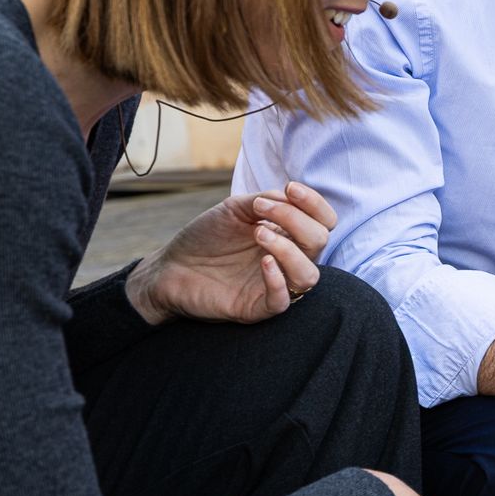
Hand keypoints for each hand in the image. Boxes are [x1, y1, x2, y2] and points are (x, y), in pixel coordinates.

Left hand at [126, 181, 333, 325]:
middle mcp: (287, 260)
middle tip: (261, 210)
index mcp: (288, 235)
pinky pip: (283, 300)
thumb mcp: (235, 209)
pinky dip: (277, 279)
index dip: (314, 204)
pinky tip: (262, 262)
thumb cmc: (204, 237)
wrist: (170, 266)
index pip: (324, 222)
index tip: (290, 188)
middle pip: (320, 242)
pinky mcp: (257, 307)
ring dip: (289, 250)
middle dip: (296, 220)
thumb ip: (266, 200)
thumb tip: (290, 197)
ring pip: (309, 275)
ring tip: (258, 234)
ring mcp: (274, 284)